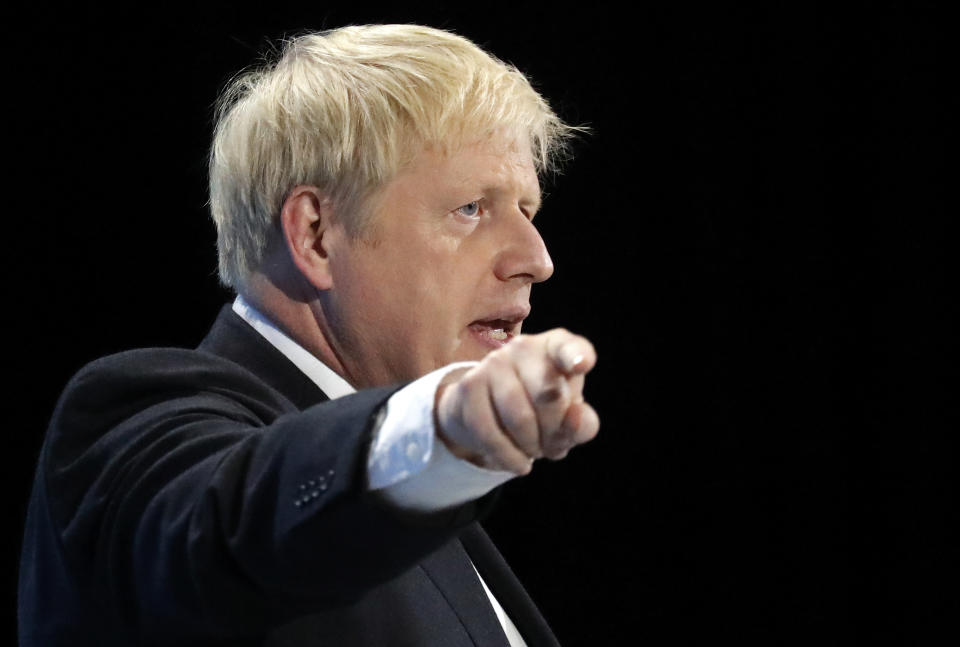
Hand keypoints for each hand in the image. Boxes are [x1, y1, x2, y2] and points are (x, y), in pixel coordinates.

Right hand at [434, 328, 598, 474]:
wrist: (486, 413)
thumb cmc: (540, 411)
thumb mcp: (568, 419)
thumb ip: (582, 423)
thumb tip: (575, 417)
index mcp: (556, 347)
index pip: (567, 347)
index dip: (576, 356)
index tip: (581, 365)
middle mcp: (524, 346)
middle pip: (549, 395)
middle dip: (554, 432)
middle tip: (551, 446)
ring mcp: (493, 363)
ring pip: (519, 417)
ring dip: (531, 447)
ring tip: (533, 452)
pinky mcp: (469, 385)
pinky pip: (490, 432)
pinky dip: (508, 456)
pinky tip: (517, 463)